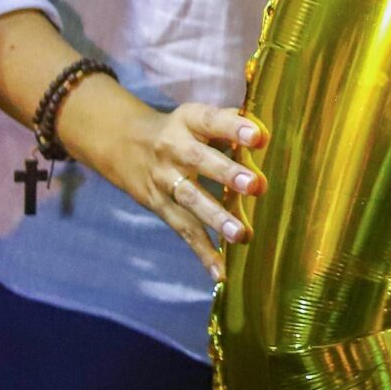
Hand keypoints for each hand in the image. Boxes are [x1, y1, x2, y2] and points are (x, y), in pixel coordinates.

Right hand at [70, 100, 265, 279]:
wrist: (122, 143)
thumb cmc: (180, 130)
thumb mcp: (196, 118)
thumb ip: (229, 122)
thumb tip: (268, 128)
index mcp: (187, 121)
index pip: (211, 121)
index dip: (234, 127)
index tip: (259, 136)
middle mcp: (173, 149)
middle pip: (198, 160)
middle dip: (226, 173)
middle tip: (254, 185)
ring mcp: (164, 180)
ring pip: (190, 199)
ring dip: (216, 218)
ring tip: (241, 235)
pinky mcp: (160, 206)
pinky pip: (182, 229)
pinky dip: (202, 252)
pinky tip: (220, 271)